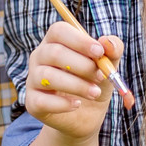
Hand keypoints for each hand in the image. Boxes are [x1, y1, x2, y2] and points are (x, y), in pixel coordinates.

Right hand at [24, 22, 131, 141]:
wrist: (88, 114)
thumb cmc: (95, 81)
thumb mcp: (109, 64)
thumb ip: (112, 50)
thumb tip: (107, 42)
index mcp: (55, 41)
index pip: (58, 31)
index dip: (79, 40)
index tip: (99, 52)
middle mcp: (39, 57)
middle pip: (54, 53)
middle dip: (82, 66)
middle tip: (101, 77)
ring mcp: (33, 79)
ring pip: (48, 77)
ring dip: (77, 85)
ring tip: (95, 93)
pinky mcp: (32, 102)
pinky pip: (42, 101)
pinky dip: (63, 104)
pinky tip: (77, 104)